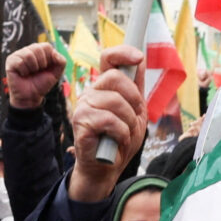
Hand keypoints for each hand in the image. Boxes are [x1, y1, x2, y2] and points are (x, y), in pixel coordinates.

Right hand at [6, 41, 64, 114]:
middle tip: (37, 71)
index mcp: (39, 51)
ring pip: (28, 54)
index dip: (48, 59)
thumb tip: (54, 52)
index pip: (46, 46)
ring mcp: (19, 55)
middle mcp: (29, 50)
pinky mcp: (11, 61)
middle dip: (41, 63)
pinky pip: (19, 61)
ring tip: (30, 73)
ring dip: (32, 68)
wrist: (31, 97)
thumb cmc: (41, 84)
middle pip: (37, 48)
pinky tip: (22, 74)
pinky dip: (24, 71)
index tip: (45, 68)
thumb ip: (61, 61)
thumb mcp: (56, 73)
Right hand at [67, 45, 145, 202]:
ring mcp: (84, 106)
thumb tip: (140, 59)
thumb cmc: (120, 139)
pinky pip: (109, 120)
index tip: (138, 57)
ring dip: (129, 121)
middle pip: (115, 77)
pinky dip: (121, 133)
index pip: (109, 58)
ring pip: (115, 101)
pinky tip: (117, 141)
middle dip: (134, 99)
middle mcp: (92, 92)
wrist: (107, 168)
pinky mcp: (81, 122)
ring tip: (124, 134)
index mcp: (104, 87)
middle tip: (135, 117)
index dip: (123, 53)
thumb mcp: (136, 111)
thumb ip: (136, 88)